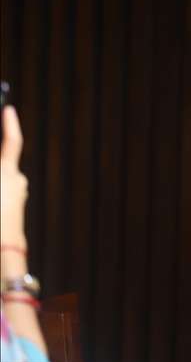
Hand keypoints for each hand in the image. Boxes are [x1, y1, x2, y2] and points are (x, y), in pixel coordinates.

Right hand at [1, 106, 27, 248]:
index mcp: (7, 173)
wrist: (2, 253)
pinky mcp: (15, 208)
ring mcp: (18, 195)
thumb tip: (3, 165)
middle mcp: (17, 181)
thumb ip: (0, 168)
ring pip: (1, 179)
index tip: (8, 109)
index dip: (9, 124)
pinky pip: (2, 192)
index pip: (11, 141)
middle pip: (2, 162)